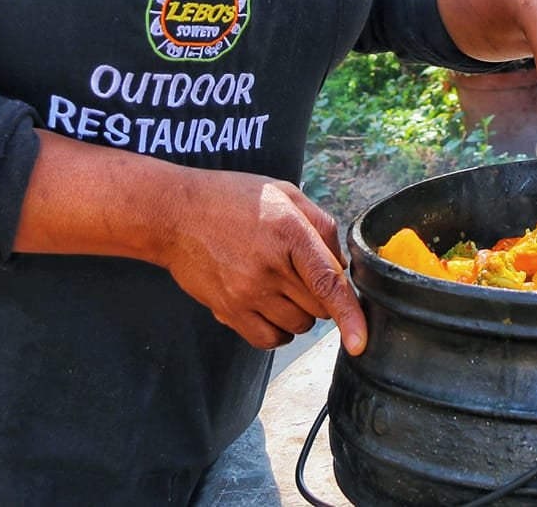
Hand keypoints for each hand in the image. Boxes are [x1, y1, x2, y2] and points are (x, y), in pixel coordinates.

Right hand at [156, 171, 368, 355]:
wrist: (177, 214)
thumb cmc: (234, 199)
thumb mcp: (285, 193)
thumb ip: (322, 226)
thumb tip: (341, 266)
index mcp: (290, 232)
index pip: (328, 282)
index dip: (349, 316)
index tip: (359, 342)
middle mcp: (270, 267)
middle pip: (318, 308)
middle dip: (321, 296)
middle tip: (301, 272)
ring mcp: (247, 293)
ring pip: (297, 326)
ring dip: (300, 313)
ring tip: (281, 285)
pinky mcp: (228, 311)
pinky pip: (268, 339)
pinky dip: (278, 330)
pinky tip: (270, 307)